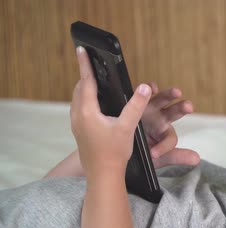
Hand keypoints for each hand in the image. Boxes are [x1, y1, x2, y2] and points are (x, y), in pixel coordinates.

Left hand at [70, 46, 150, 176]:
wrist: (102, 175)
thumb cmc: (115, 153)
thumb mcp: (128, 127)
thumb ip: (136, 105)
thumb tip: (144, 87)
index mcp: (88, 111)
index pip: (86, 81)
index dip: (85, 64)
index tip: (81, 50)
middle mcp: (78, 116)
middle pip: (79, 89)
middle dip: (86, 75)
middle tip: (90, 64)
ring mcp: (77, 124)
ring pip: (78, 99)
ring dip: (84, 88)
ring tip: (92, 81)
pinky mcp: (79, 132)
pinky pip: (79, 109)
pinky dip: (85, 100)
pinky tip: (94, 105)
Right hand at [141, 83, 199, 167]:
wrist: (121, 146)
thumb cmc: (142, 149)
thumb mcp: (158, 157)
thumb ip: (176, 156)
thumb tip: (197, 159)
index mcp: (165, 132)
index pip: (170, 139)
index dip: (163, 146)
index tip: (154, 154)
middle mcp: (159, 119)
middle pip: (172, 113)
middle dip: (181, 109)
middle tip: (189, 107)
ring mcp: (148, 109)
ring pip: (160, 100)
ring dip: (168, 95)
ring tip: (177, 92)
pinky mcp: (136, 102)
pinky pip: (143, 94)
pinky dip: (149, 89)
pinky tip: (152, 87)